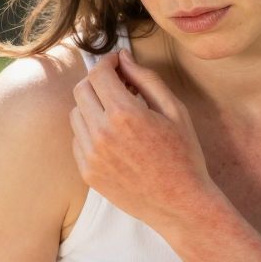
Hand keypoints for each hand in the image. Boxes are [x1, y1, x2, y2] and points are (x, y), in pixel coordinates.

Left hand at [70, 47, 215, 232]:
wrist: (180, 204)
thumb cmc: (184, 155)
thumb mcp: (174, 110)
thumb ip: (146, 79)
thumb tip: (123, 57)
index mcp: (125, 114)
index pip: (98, 74)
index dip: (107, 62)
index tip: (117, 63)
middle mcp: (102, 133)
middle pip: (81, 90)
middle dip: (98, 81)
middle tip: (118, 85)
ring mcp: (91, 155)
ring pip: (76, 114)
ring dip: (92, 106)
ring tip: (117, 114)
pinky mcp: (87, 172)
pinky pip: (77, 139)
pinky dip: (90, 131)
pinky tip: (114, 138)